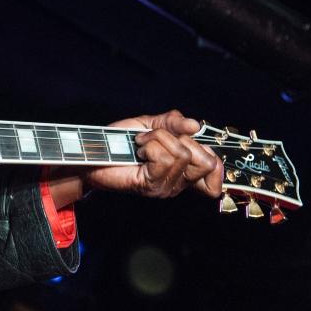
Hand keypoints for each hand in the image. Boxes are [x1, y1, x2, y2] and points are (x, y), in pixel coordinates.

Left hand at [47, 109, 222, 207]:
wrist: (94, 152)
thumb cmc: (119, 141)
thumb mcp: (151, 124)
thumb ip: (174, 123)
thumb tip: (196, 125)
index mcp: (183, 170)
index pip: (216, 171)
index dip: (210, 154)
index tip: (184, 140)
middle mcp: (179, 183)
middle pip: (205, 161)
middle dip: (180, 139)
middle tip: (156, 139)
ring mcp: (166, 187)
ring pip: (182, 155)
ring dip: (158, 139)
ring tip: (141, 143)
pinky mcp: (150, 185)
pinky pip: (164, 159)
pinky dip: (150, 145)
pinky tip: (138, 148)